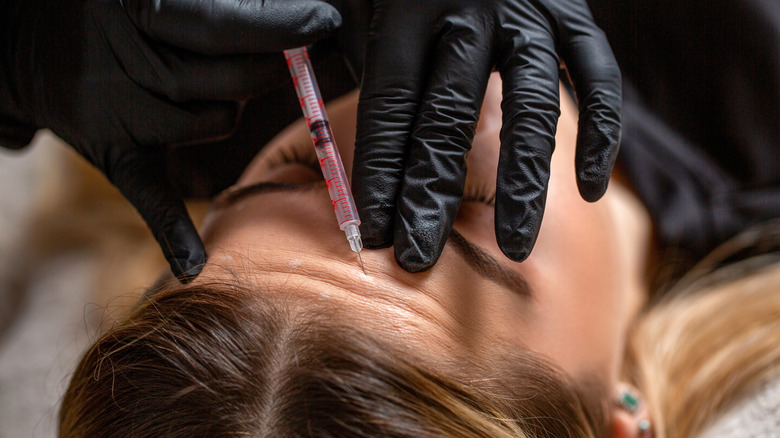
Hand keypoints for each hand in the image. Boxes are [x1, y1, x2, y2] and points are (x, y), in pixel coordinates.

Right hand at [2, 0, 341, 280]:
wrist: (31, 45)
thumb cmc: (115, 14)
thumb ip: (220, 10)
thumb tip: (299, 22)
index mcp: (141, 11)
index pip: (226, 26)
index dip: (283, 27)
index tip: (323, 23)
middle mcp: (129, 63)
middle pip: (231, 81)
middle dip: (272, 70)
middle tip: (295, 56)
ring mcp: (120, 114)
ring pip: (215, 122)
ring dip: (229, 109)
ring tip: (206, 89)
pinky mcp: (115, 155)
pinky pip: (151, 196)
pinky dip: (172, 232)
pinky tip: (193, 266)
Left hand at [351, 0, 621, 270]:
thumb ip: (339, 43)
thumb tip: (322, 121)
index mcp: (404, 8)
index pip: (388, 107)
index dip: (377, 175)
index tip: (372, 233)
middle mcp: (469, 9)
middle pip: (447, 117)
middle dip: (430, 193)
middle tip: (419, 257)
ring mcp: (529, 12)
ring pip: (532, 106)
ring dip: (523, 182)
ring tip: (517, 247)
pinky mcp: (574, 12)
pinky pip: (598, 76)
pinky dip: (598, 131)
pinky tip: (587, 188)